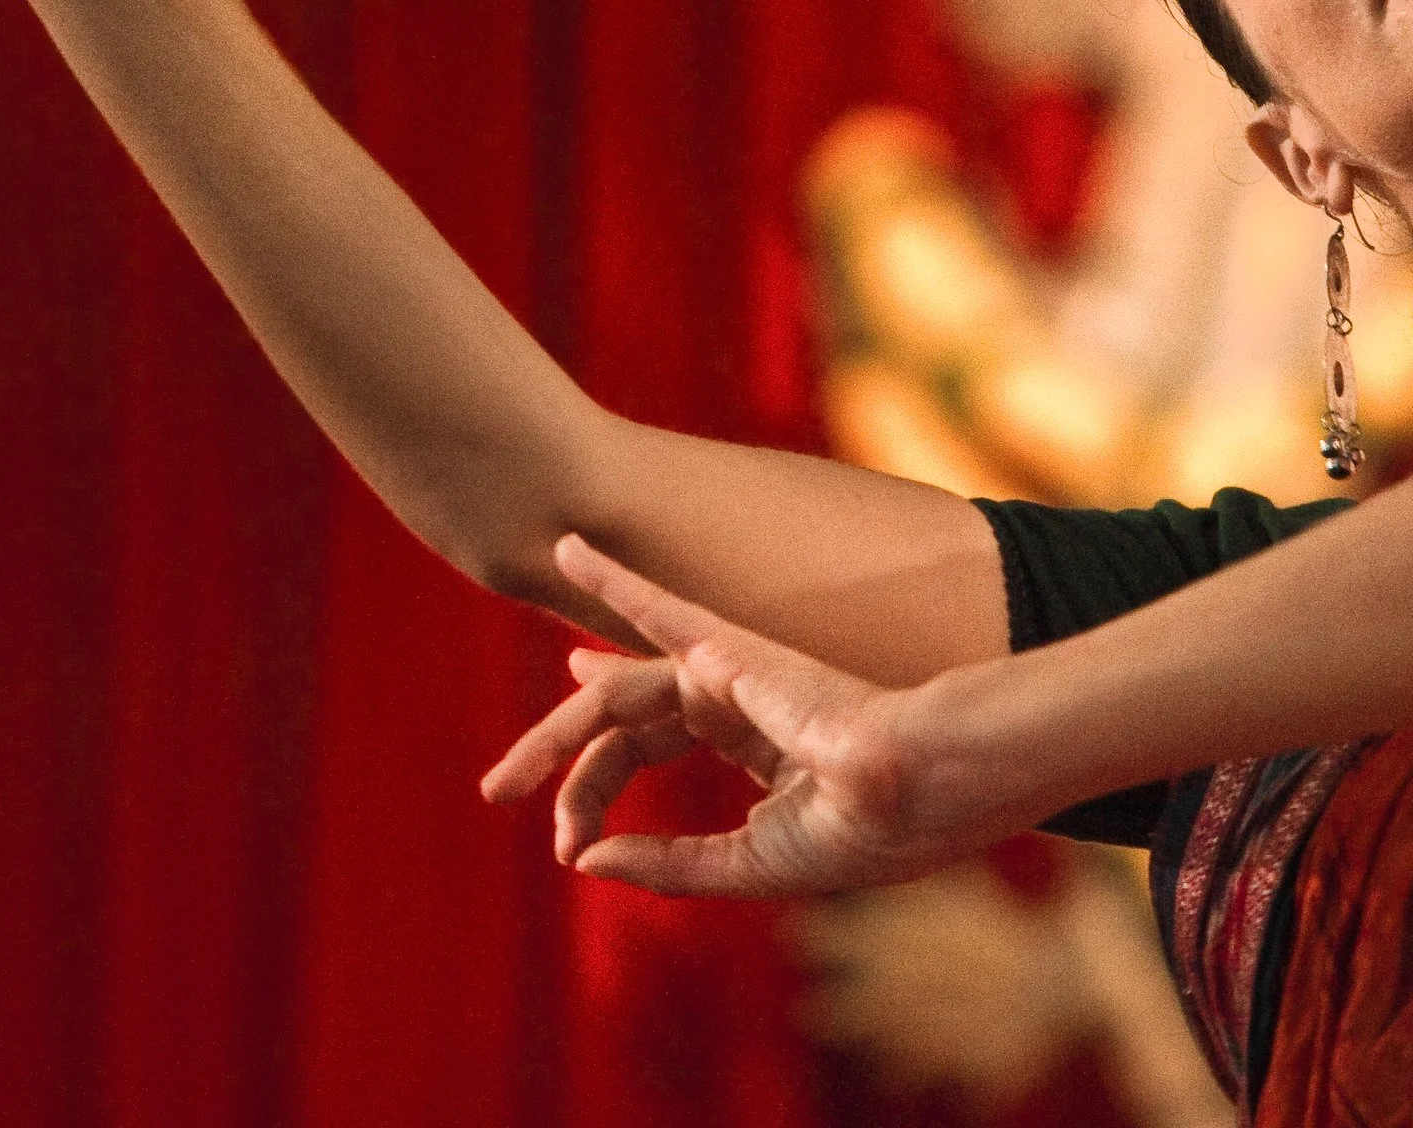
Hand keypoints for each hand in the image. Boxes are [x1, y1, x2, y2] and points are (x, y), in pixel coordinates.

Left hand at [481, 536, 1045, 897]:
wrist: (915, 790)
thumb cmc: (861, 829)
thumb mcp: (753, 863)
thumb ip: (672, 863)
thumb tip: (586, 861)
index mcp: (760, 743)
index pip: (655, 750)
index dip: (602, 788)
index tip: (569, 844)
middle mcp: (738, 696)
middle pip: (627, 726)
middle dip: (562, 761)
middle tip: (496, 792)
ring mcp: (734, 668)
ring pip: (620, 692)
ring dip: (553, 734)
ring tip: (497, 782)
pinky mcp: (731, 649)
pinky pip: (659, 606)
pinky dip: (611, 577)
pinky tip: (567, 548)